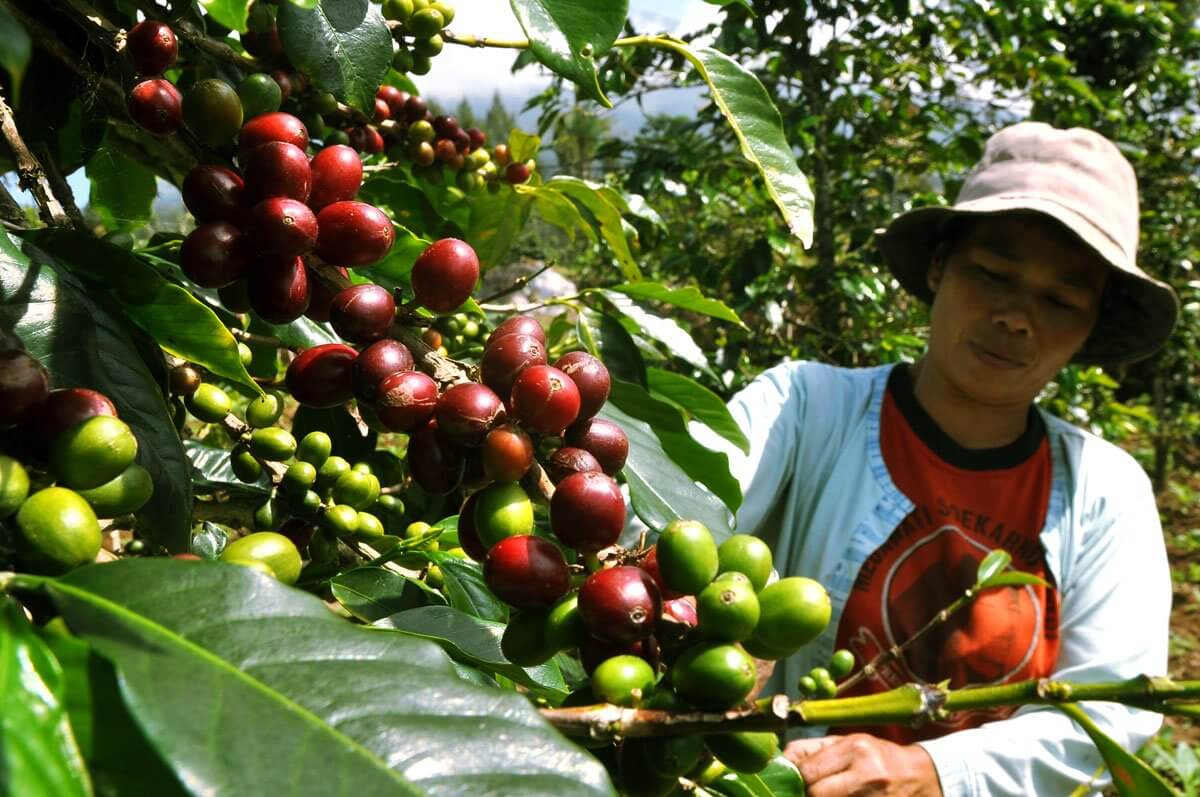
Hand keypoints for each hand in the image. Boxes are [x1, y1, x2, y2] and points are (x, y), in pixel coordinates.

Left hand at [783, 734, 942, 796]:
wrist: (919, 775)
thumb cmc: (877, 756)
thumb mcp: (847, 743)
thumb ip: (812, 750)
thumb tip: (779, 761)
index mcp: (856, 749)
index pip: (808, 772)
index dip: (794, 780)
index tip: (791, 782)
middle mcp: (868, 774)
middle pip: (817, 794)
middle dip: (807, 794)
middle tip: (805, 791)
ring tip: (826, 793)